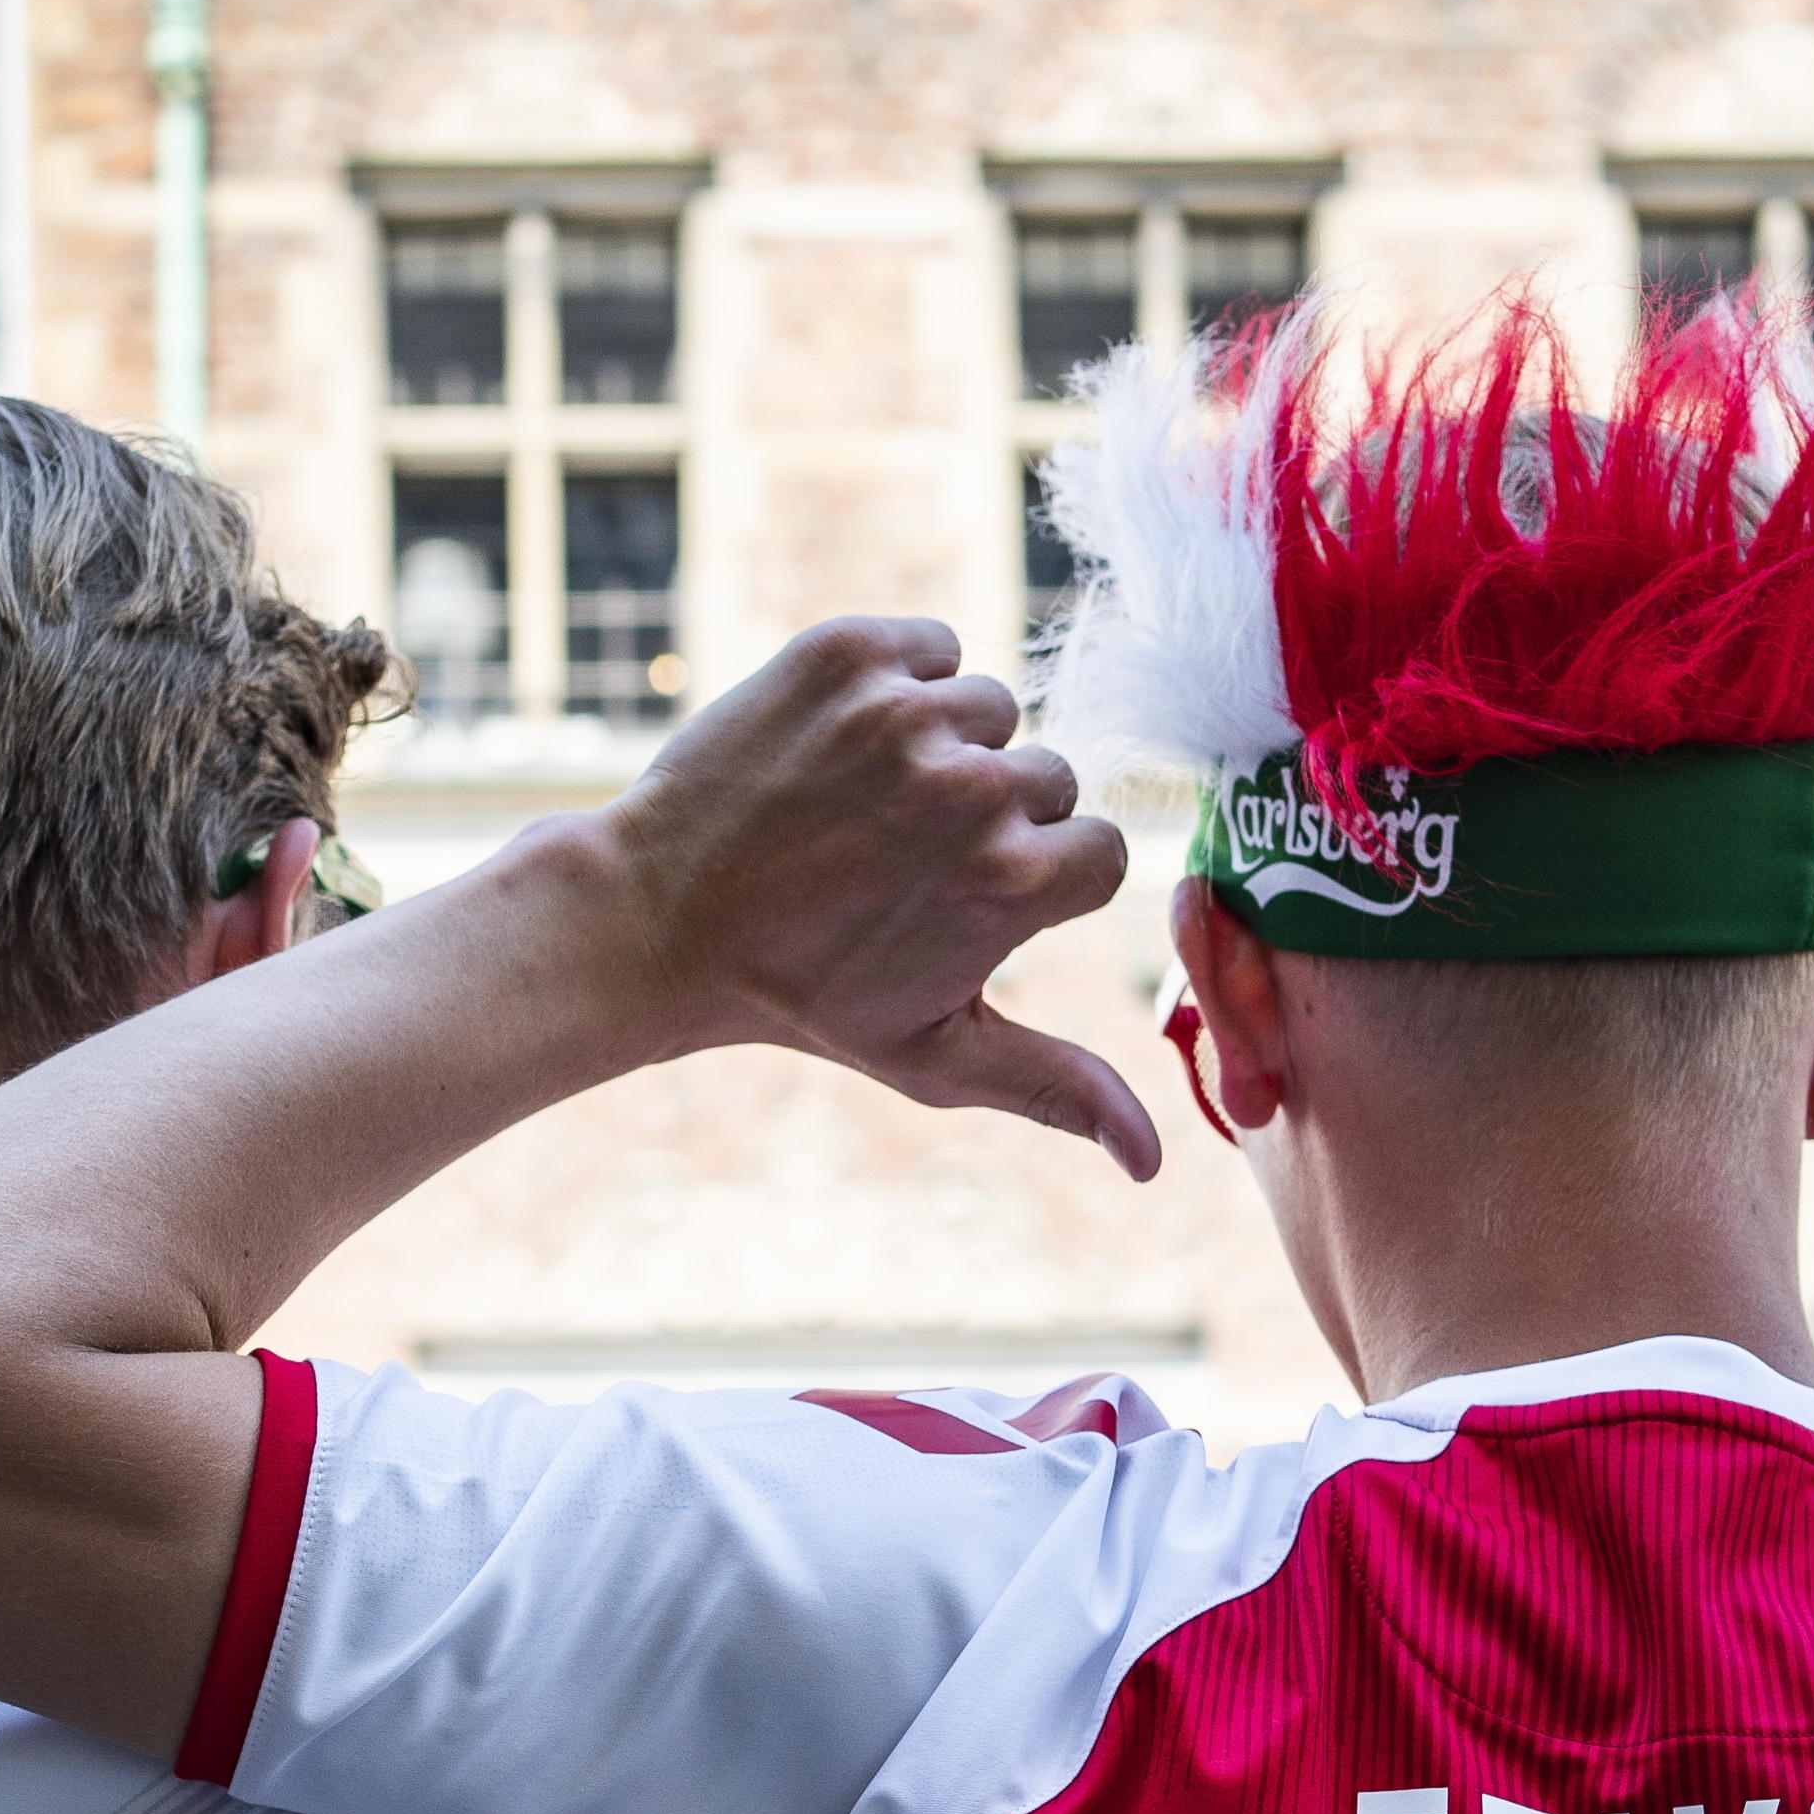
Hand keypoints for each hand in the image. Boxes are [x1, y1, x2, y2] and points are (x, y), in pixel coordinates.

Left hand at [593, 619, 1156, 1175]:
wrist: (660, 918)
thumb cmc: (803, 998)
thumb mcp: (932, 1056)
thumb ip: (1053, 1089)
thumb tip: (1153, 1164)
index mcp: (1013, 881)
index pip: (1100, 849)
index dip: (1041, 878)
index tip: (967, 899)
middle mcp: (972, 786)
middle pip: (1050, 776)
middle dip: (996, 815)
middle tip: (901, 860)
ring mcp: (908, 712)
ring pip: (991, 707)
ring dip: (950, 746)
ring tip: (868, 805)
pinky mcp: (851, 653)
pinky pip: (932, 648)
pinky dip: (903, 683)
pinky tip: (848, 748)